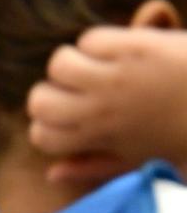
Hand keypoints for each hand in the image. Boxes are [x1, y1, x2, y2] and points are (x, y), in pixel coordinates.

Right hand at [28, 27, 186, 185]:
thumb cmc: (186, 136)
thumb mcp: (137, 161)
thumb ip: (92, 166)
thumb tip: (51, 172)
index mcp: (99, 139)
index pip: (41, 135)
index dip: (49, 124)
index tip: (68, 118)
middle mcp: (100, 110)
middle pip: (40, 100)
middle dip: (53, 93)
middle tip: (76, 89)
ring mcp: (117, 77)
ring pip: (60, 64)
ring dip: (73, 62)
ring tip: (95, 65)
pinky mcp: (136, 48)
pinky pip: (92, 39)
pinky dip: (99, 42)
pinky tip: (119, 48)